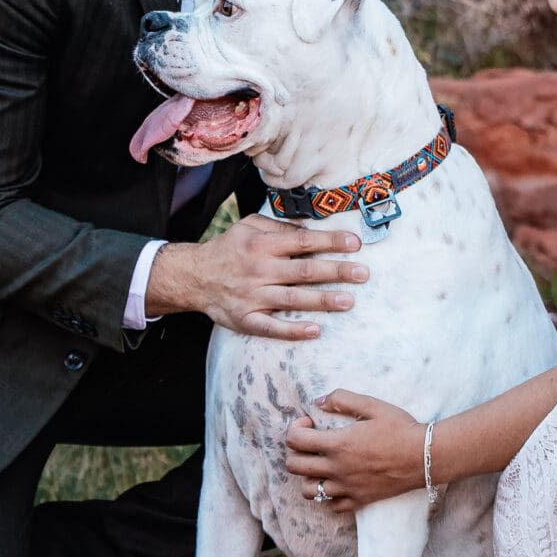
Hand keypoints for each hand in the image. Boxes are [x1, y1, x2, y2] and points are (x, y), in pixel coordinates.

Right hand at [145, 216, 366, 342]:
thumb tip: (311, 231)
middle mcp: (258, 270)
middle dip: (335, 272)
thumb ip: (279, 227)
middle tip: (362, 274)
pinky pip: (271, 327)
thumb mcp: (248, 226)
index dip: (330, 242)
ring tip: (348, 301)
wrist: (194, 276)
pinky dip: (293, 330)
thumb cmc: (229, 249)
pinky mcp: (246, 319)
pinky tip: (314, 330)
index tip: (355, 243)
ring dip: (322, 300)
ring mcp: (252, 296)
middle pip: (303, 271)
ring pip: (292, 300)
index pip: (302, 241)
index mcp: (261, 244)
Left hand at [283, 390, 423, 512]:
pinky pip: (332, 505)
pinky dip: (328, 495)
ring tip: (320, 465)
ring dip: (308, 476)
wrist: (425, 456)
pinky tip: (338, 482)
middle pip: (294, 466)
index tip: (309, 423)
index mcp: (337, 444)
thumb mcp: (373, 405)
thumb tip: (318, 400)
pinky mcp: (359, 501)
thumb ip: (342, 399)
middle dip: (295, 451)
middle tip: (311, 443)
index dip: (295, 428)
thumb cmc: (401, 428)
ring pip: (308, 490)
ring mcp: (347, 488)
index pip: (294, 440)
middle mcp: (337, 469)